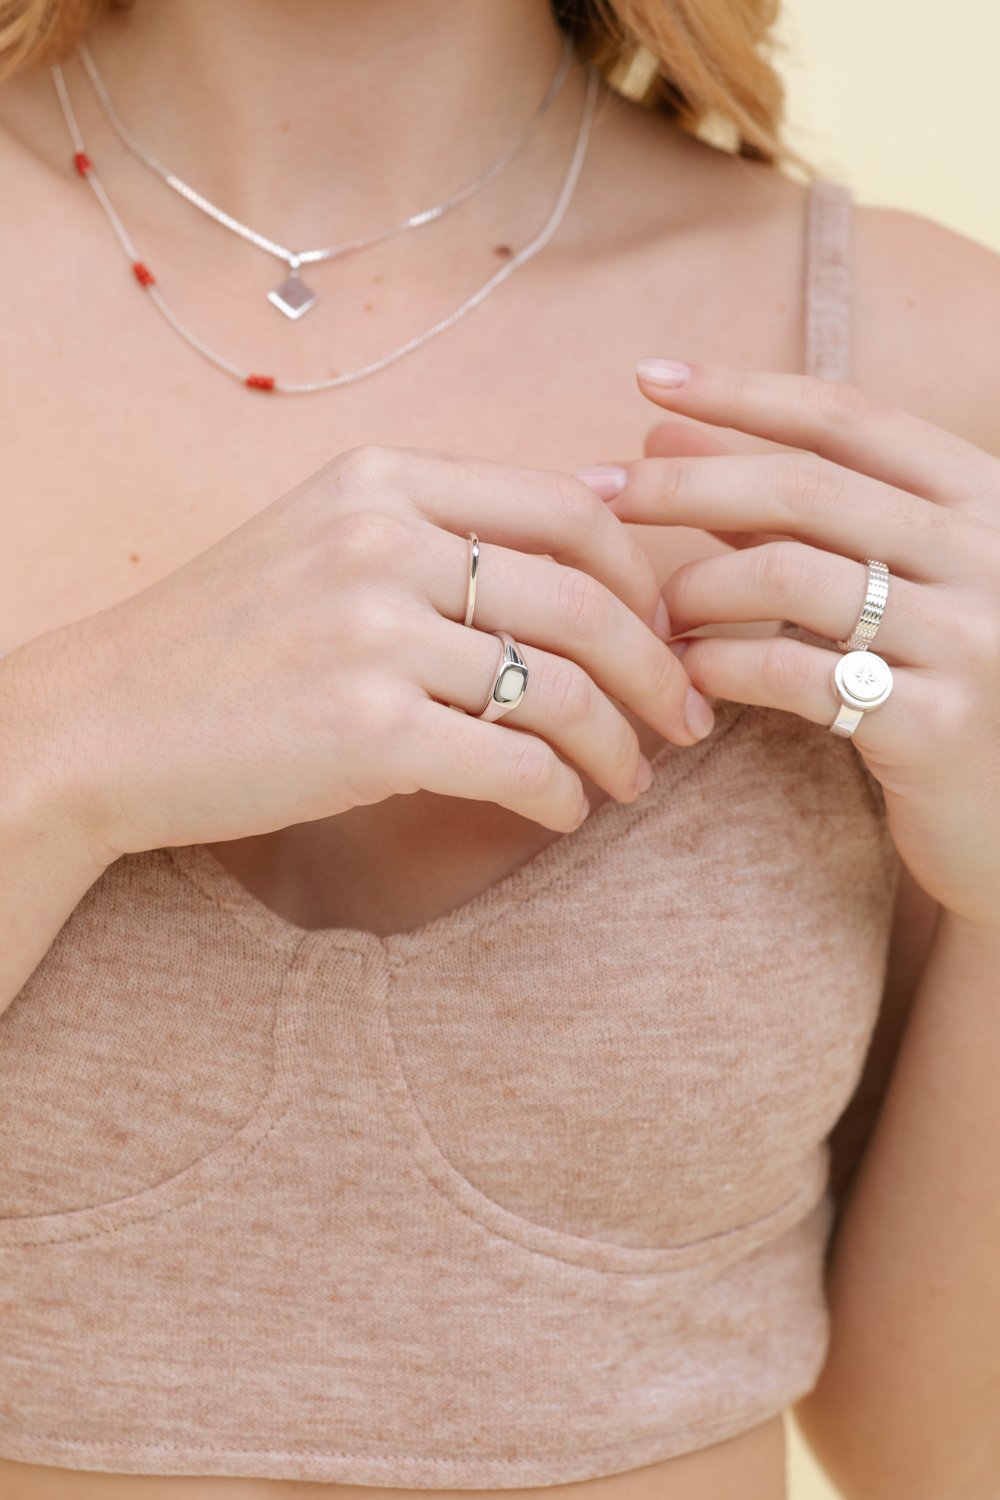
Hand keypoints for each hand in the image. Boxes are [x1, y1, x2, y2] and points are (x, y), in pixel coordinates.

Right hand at [22, 444, 707, 861]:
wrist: (102, 723)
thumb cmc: (222, 641)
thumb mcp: (321, 540)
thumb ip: (439, 530)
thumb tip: (584, 539)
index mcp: (383, 480)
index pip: (571, 509)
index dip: (645, 576)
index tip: (669, 630)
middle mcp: (384, 541)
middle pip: (587, 600)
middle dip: (662, 669)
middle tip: (688, 720)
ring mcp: (374, 634)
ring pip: (564, 688)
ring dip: (620, 744)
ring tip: (628, 780)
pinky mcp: (368, 731)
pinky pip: (517, 763)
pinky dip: (562, 796)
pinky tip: (564, 812)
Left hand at [580, 358, 999, 929]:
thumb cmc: (935, 684)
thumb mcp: (886, 581)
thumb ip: (789, 515)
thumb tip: (670, 437)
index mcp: (982, 498)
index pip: (847, 418)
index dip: (741, 393)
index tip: (650, 378)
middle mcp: (988, 554)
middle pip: (804, 488)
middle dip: (686, 484)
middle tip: (603, 493)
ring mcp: (970, 637)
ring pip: (790, 576)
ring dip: (696, 588)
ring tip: (655, 613)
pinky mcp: (934, 724)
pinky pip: (795, 673)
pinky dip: (722, 664)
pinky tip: (689, 672)